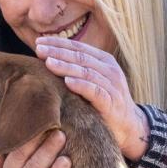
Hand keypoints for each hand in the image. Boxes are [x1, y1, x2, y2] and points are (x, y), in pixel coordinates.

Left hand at [35, 36, 149, 160]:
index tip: (38, 42)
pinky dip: (81, 85)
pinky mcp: (112, 102)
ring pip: (86, 72)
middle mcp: (109, 69)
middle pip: (80, 57)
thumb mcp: (92, 80)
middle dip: (58, 52)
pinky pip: (95, 91)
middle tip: (39, 49)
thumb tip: (46, 58)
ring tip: (48, 62)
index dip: (58, 43)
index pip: (78, 47)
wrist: (128, 125)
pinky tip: (67, 82)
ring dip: (66, 66)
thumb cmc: (102, 101)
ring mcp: (112, 85)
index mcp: (103, 60)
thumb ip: (76, 69)